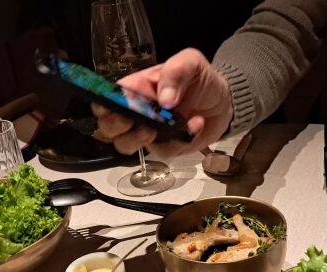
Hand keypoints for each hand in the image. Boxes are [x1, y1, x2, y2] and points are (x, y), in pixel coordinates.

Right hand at [92, 48, 232, 156]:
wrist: (223, 102)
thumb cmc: (199, 80)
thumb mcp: (190, 63)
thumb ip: (175, 72)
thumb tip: (164, 99)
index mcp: (135, 88)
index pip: (106, 98)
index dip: (103, 105)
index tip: (114, 106)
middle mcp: (135, 112)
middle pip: (107, 127)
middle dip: (115, 126)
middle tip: (135, 119)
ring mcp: (148, 133)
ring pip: (125, 145)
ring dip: (138, 139)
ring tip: (158, 128)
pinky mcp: (165, 148)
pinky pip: (162, 152)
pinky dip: (179, 141)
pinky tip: (196, 124)